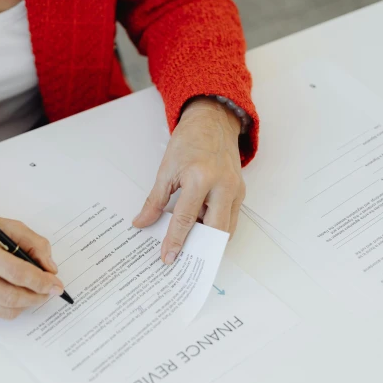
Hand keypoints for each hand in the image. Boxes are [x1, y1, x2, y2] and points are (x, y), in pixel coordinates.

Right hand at [0, 209, 64, 318]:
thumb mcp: (6, 225)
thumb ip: (33, 243)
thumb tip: (50, 269)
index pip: (16, 273)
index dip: (41, 281)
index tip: (56, 284)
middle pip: (11, 296)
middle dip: (37, 296)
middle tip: (51, 291)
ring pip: (6, 310)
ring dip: (28, 303)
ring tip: (36, 292)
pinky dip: (12, 305)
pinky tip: (16, 291)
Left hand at [133, 97, 245, 263]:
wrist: (213, 121)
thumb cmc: (190, 141)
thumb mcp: (166, 169)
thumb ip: (155, 200)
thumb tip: (142, 222)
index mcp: (201, 178)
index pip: (186, 219)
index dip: (175, 241)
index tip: (168, 257)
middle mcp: (223, 186)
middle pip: (214, 230)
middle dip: (199, 249)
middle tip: (182, 261)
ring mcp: (235, 190)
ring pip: (226, 228)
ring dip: (209, 241)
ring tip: (191, 250)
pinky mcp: (240, 192)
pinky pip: (230, 219)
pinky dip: (216, 229)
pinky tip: (201, 234)